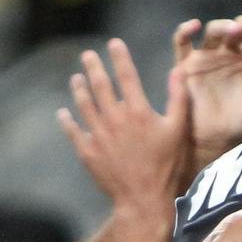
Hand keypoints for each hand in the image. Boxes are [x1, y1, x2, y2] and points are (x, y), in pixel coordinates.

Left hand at [57, 39, 190, 213]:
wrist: (143, 198)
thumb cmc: (167, 165)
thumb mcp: (179, 130)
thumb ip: (178, 98)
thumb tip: (178, 70)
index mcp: (138, 111)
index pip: (127, 76)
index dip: (120, 57)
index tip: (114, 43)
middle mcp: (114, 118)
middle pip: (100, 86)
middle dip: (93, 67)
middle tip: (87, 55)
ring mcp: (97, 134)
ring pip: (84, 104)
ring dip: (78, 88)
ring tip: (76, 77)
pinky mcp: (87, 151)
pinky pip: (72, 131)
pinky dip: (66, 120)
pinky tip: (63, 112)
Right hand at [173, 12, 241, 174]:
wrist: (216, 140)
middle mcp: (228, 53)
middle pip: (240, 28)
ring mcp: (207, 56)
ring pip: (215, 31)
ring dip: (225, 25)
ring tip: (237, 28)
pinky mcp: (186, 64)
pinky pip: (181, 42)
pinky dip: (184, 31)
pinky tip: (195, 25)